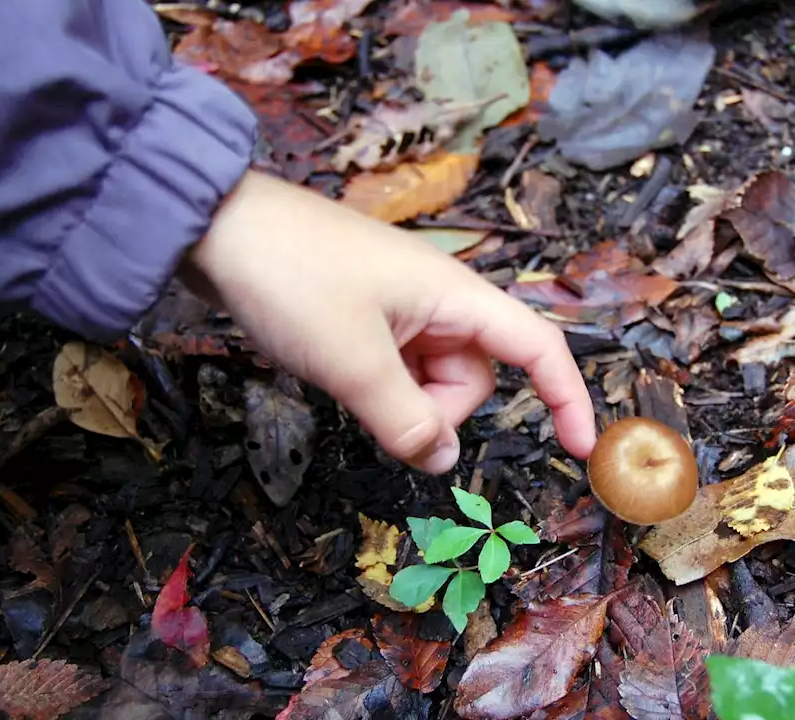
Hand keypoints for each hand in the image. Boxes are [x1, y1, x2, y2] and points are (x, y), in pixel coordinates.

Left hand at [179, 170, 596, 473]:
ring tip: (346, 381)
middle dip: (439, 410)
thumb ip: (406, 421)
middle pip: (475, 376)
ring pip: (433, 378)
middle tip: (378, 404)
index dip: (568, 398)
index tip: (580, 450)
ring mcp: (403, 307)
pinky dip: (379, 386)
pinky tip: (338, 372)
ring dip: (403, 401)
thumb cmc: (291, 279)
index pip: (538, 349)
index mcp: (456, 296)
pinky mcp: (369, 315)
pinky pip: (397, 367)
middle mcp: (441, 299)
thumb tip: (443, 463)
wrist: (214, 225)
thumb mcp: (353, 363)